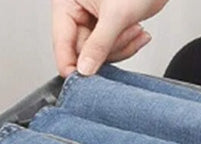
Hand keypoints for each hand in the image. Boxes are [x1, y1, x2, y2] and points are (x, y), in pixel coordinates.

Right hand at [51, 0, 167, 77]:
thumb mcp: (116, 15)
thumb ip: (99, 45)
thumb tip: (84, 70)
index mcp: (66, 3)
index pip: (61, 43)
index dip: (72, 65)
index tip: (86, 79)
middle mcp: (76, 13)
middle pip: (82, 53)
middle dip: (110, 49)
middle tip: (126, 34)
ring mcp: (91, 22)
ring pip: (99, 55)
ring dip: (121, 47)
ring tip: (135, 29)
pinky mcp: (106, 30)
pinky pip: (111, 51)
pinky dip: (127, 46)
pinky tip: (138, 33)